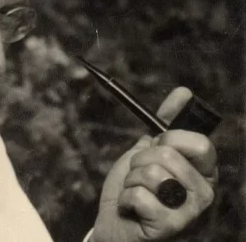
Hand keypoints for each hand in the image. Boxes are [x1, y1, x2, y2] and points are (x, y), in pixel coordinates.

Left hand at [92, 87, 217, 241]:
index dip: (170, 139)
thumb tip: (184, 92)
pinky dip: (127, 199)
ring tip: (135, 193)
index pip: (199, 143)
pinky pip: (140, 195)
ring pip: (152, 173)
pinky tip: (132, 209)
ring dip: (132, 180)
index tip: (157, 146)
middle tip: (139, 175)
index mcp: (203, 172)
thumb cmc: (134, 188)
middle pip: (168, 154)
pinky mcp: (169, 227)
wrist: (115, 224)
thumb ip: (165, 124)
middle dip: (141, 160)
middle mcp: (203, 193)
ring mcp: (189, 212)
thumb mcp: (148, 151)